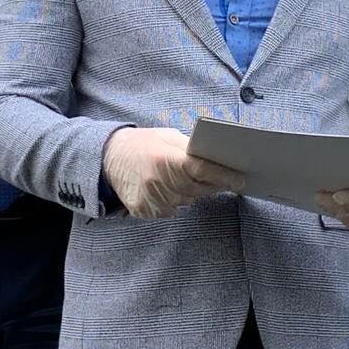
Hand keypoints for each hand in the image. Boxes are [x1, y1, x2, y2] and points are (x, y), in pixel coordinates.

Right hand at [102, 127, 244, 219]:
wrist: (108, 158)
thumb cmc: (143, 144)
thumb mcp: (167, 137)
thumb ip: (191, 149)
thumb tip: (220, 159)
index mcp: (165, 159)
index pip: (202, 170)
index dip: (224, 175)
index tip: (240, 179)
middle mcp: (157, 181)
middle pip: (198, 189)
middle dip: (214, 185)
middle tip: (223, 179)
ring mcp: (150, 199)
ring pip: (186, 202)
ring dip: (193, 193)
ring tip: (186, 179)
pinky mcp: (144, 211)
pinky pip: (171, 210)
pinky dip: (176, 201)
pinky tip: (168, 189)